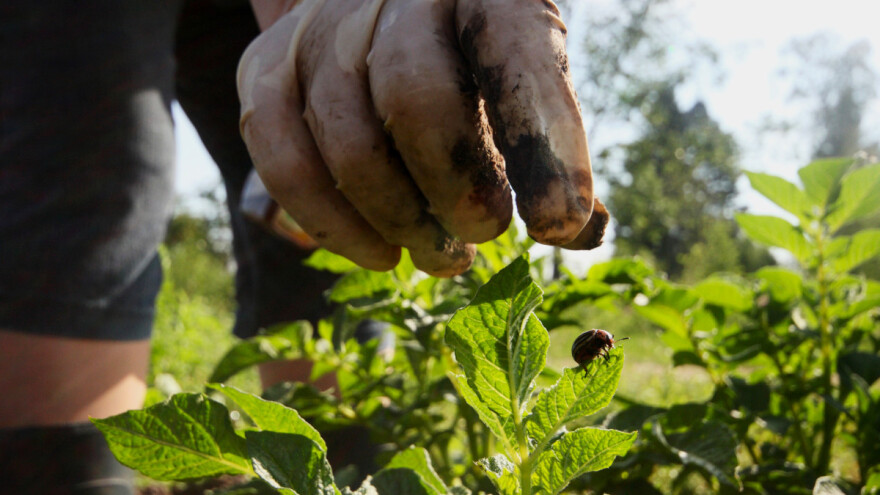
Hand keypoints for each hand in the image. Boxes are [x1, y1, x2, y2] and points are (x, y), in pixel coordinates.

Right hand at [237, 0, 607, 276]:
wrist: (384, 10)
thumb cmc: (472, 60)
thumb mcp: (523, 78)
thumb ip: (549, 145)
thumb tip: (579, 232)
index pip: (514, 57)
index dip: (541, 145)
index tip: (558, 224)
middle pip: (415, 98)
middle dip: (455, 190)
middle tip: (483, 236)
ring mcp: (320, 26)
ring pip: (347, 140)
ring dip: (400, 221)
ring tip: (444, 257)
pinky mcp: (266, 66)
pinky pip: (282, 159)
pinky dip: (331, 224)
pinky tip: (380, 252)